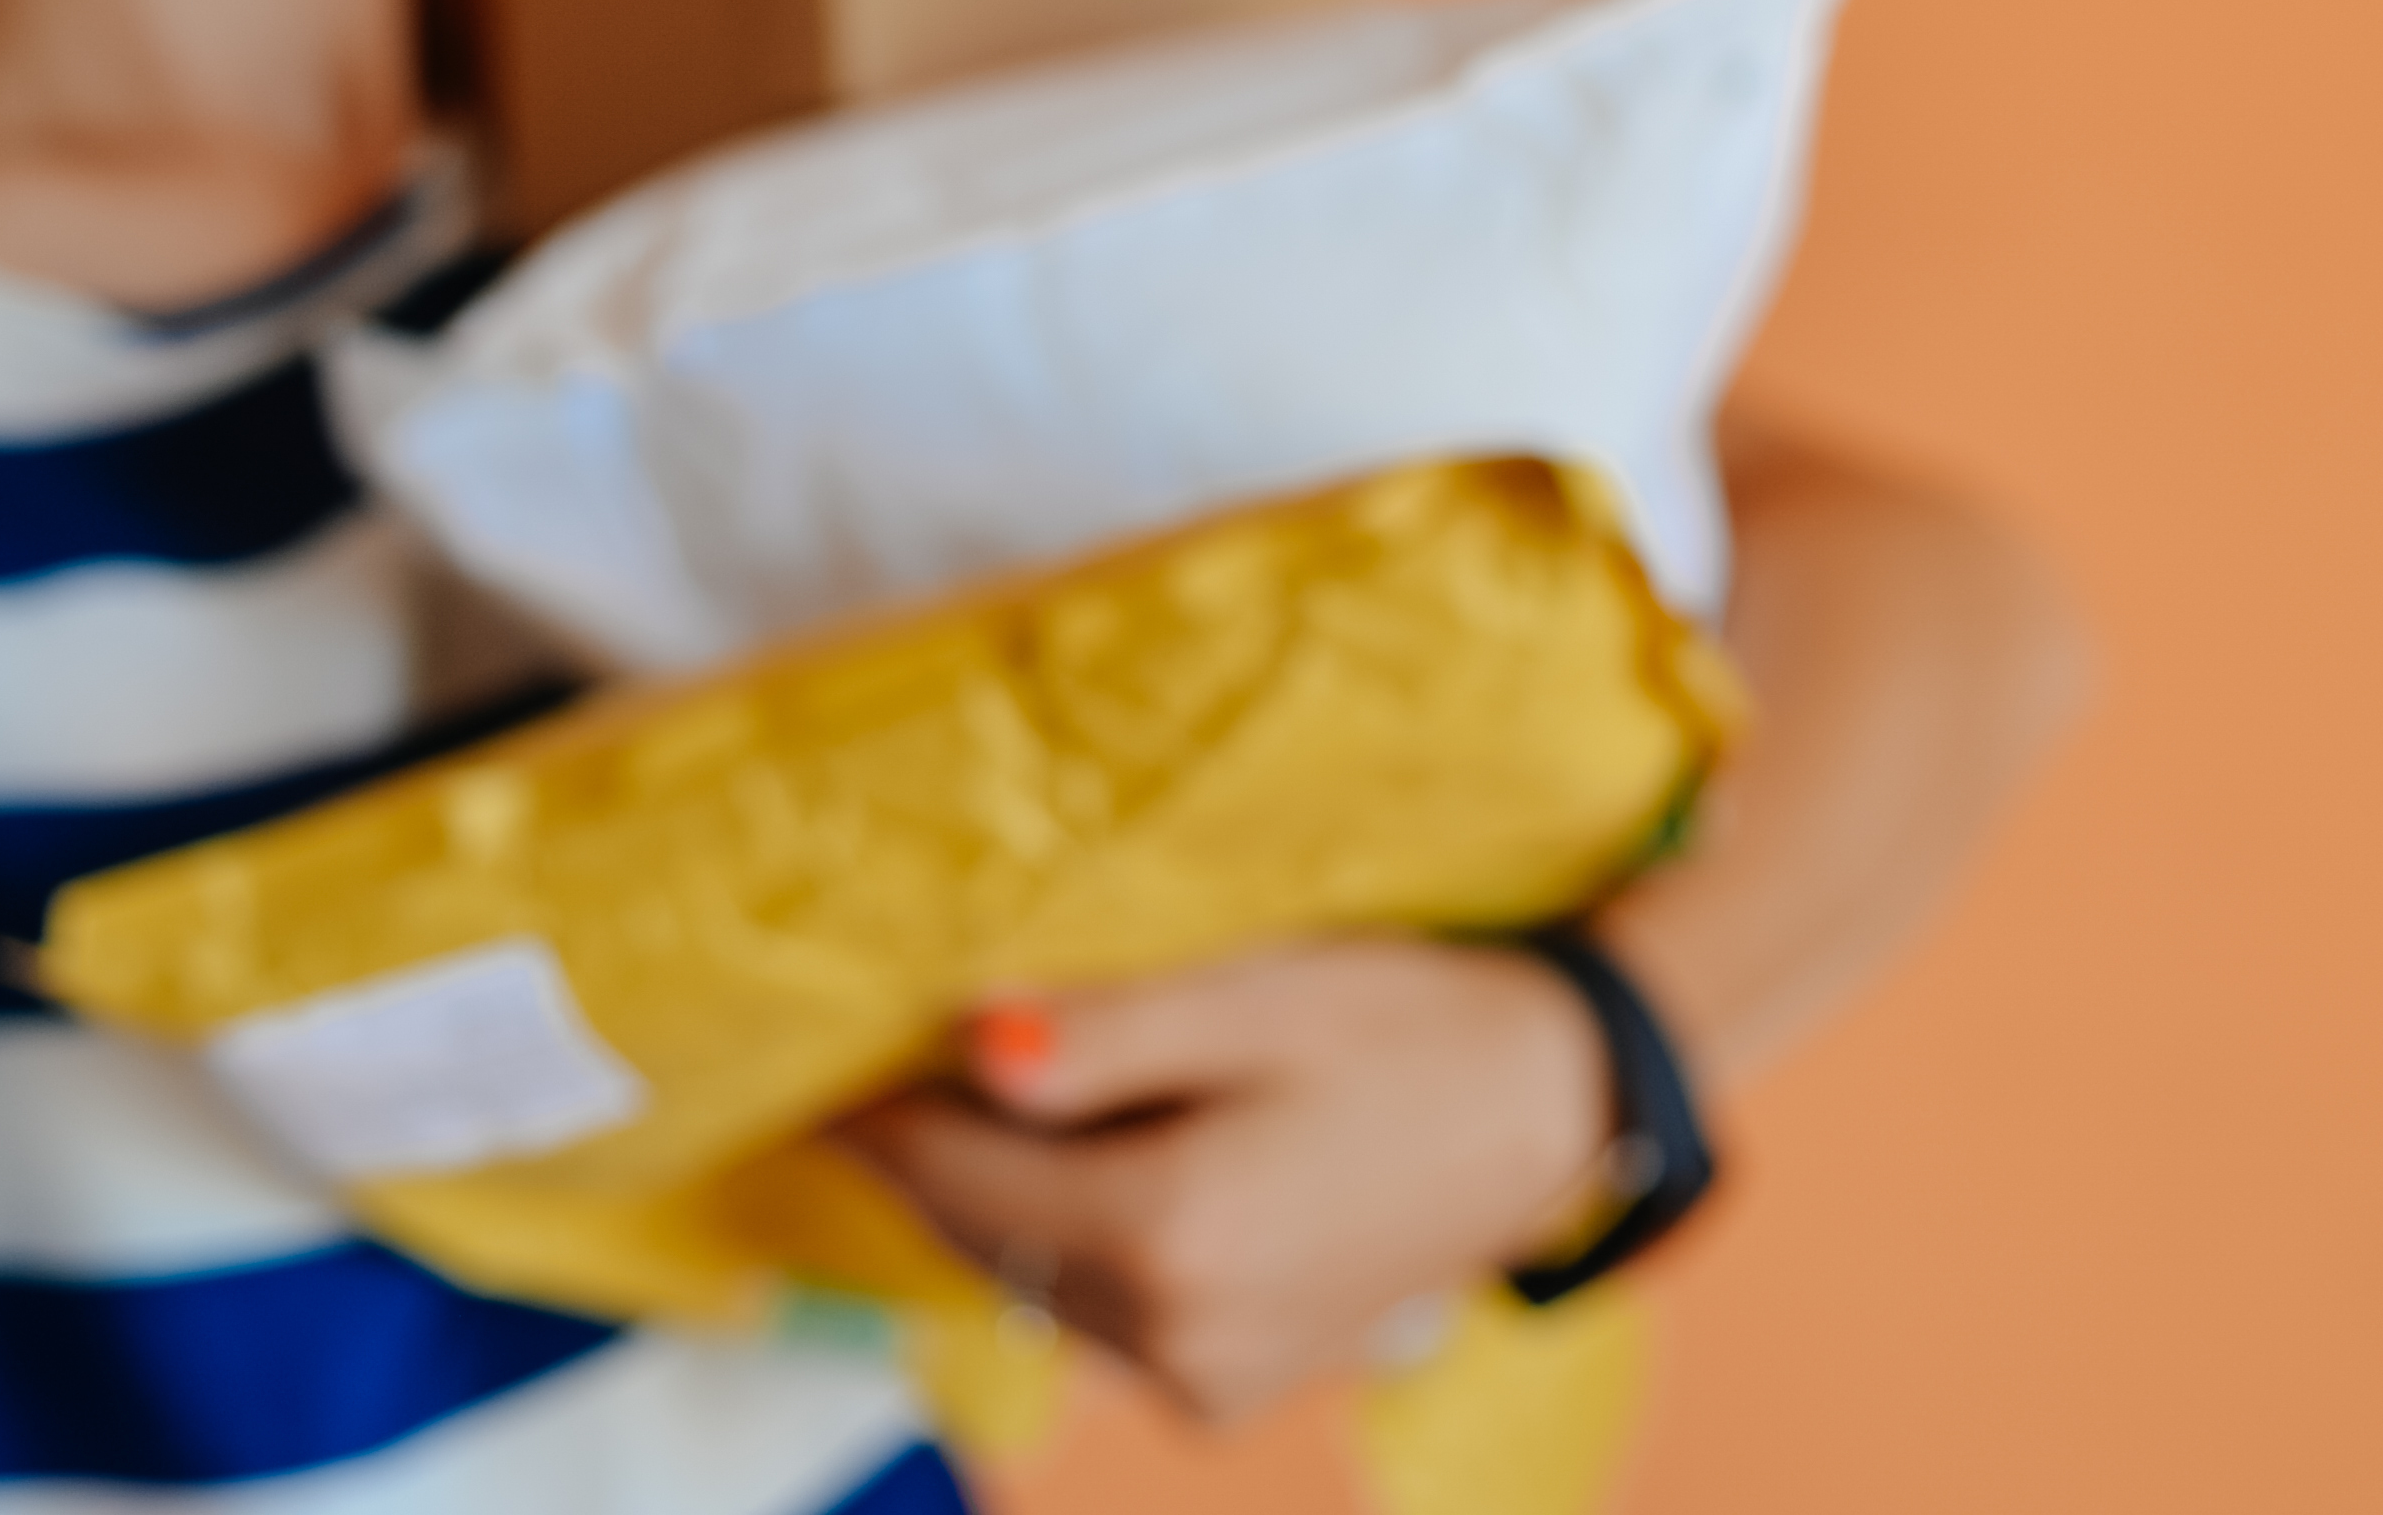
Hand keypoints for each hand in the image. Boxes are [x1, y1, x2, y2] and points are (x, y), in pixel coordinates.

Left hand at [838, 941, 1611, 1427]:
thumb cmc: (1411, 1024)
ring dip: (1005, 1191)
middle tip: (892, 1059)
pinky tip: (1102, 1155)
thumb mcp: (1256, 996)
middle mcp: (1173, 1336)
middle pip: (984, 1230)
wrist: (1558, 1108)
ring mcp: (1204, 1379)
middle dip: (933, 1147)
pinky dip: (1076, 1237)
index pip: (953, 1170)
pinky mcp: (1232, 1386)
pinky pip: (1102, 1310)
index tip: (825, 1057)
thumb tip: (964, 1045)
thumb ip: (1104, 1035)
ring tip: (1000, 1089)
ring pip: (1036, 1275)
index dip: (879, 1108)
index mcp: (1168, 1234)